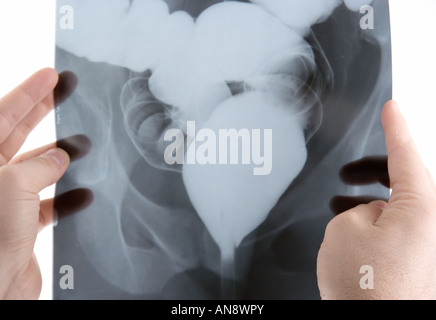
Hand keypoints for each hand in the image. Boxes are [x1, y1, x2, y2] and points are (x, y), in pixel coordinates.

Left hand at [0, 68, 69, 298]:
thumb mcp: (14, 185)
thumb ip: (40, 165)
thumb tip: (60, 157)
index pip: (0, 117)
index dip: (26, 94)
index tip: (50, 76)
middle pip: (17, 135)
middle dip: (43, 113)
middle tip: (66, 92)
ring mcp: (8, 202)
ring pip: (38, 169)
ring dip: (62, 159)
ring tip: (87, 145)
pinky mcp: (25, 224)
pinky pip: (50, 203)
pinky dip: (68, 197)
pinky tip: (85, 193)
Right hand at [317, 100, 435, 298]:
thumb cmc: (366, 287)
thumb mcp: (345, 229)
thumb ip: (357, 209)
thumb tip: (370, 214)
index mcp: (422, 208)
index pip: (407, 155)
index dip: (395, 128)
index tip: (392, 109)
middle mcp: (433, 225)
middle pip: (404, 181)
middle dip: (370, 172)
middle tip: (345, 174)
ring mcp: (429, 246)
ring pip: (399, 206)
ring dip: (368, 201)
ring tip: (340, 205)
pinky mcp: (420, 262)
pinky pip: (400, 228)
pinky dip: (376, 222)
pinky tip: (355, 232)